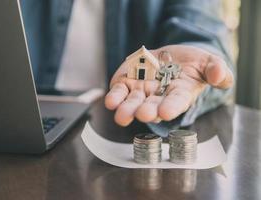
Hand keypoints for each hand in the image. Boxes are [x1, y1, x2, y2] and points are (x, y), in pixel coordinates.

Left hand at [105, 45, 233, 125]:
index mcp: (179, 94)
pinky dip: (115, 96)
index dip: (171, 107)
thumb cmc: (192, 64)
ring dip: (126, 109)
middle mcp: (158, 97)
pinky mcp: (126, 82)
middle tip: (144, 114)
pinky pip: (119, 91)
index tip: (167, 111)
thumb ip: (216, 69)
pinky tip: (110, 101)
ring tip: (121, 116)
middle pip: (151, 106)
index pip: (176, 102)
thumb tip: (220, 76)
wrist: (171, 56)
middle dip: (147, 111)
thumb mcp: (208, 63)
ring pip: (132, 102)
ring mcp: (141, 91)